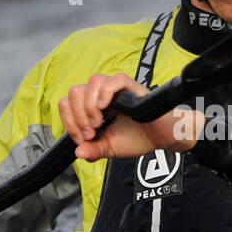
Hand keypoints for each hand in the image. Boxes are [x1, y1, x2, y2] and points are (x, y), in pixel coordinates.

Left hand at [57, 72, 204, 161]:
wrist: (163, 138)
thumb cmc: (139, 138)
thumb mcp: (110, 148)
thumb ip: (93, 150)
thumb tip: (78, 152)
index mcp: (93, 106)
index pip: (67, 103)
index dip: (69, 121)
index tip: (82, 138)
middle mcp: (102, 94)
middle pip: (75, 91)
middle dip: (78, 117)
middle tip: (92, 133)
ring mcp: (117, 89)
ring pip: (92, 82)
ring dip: (89, 106)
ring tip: (99, 123)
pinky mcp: (133, 87)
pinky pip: (115, 79)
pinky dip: (105, 92)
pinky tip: (105, 107)